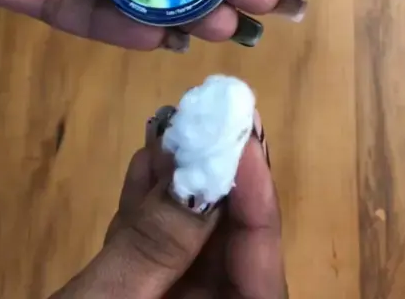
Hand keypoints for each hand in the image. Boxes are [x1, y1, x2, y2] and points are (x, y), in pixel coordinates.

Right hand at [50, 116, 286, 297]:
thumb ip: (152, 247)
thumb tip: (195, 171)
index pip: (260, 278)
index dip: (257, 204)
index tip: (245, 141)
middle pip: (229, 250)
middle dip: (218, 183)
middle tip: (212, 123)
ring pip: (191, 239)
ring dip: (181, 184)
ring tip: (176, 131)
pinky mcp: (144, 293)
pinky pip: (155, 247)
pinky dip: (148, 205)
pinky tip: (145, 164)